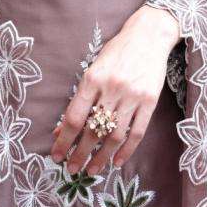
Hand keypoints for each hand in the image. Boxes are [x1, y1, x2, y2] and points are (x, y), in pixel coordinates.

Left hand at [49, 5, 180, 177]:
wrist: (148, 36)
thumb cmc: (116, 52)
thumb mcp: (93, 69)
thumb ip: (80, 99)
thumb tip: (61, 129)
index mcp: (92, 78)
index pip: (74, 117)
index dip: (64, 140)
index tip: (56, 155)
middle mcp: (112, 88)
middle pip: (93, 130)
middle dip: (79, 153)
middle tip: (71, 170)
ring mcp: (132, 96)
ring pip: (114, 136)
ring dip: (101, 157)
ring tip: (91, 170)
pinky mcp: (150, 102)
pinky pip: (137, 133)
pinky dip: (126, 150)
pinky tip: (116, 161)